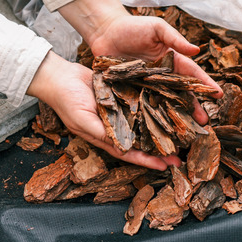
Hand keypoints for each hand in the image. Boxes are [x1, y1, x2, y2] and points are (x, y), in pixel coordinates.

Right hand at [27, 52, 181, 169]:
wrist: (59, 75)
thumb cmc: (66, 100)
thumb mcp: (82, 120)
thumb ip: (101, 133)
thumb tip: (121, 148)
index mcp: (105, 136)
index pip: (130, 153)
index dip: (147, 161)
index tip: (165, 166)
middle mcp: (115, 126)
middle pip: (142, 140)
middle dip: (159, 149)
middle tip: (180, 156)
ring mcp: (120, 110)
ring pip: (145, 122)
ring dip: (161, 128)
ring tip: (181, 133)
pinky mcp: (123, 94)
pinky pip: (142, 101)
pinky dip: (154, 105)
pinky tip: (170, 107)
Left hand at [57, 0, 222, 123]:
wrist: (105, 32)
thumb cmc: (133, 27)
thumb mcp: (157, 28)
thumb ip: (175, 39)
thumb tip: (196, 50)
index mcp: (173, 60)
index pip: (193, 74)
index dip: (206, 84)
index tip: (219, 94)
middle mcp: (163, 76)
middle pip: (182, 94)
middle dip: (194, 107)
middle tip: (204, 123)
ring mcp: (148, 85)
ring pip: (165, 103)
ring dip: (175, 116)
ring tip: (184, 131)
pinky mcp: (133, 91)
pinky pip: (144, 105)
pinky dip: (151, 116)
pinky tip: (157, 128)